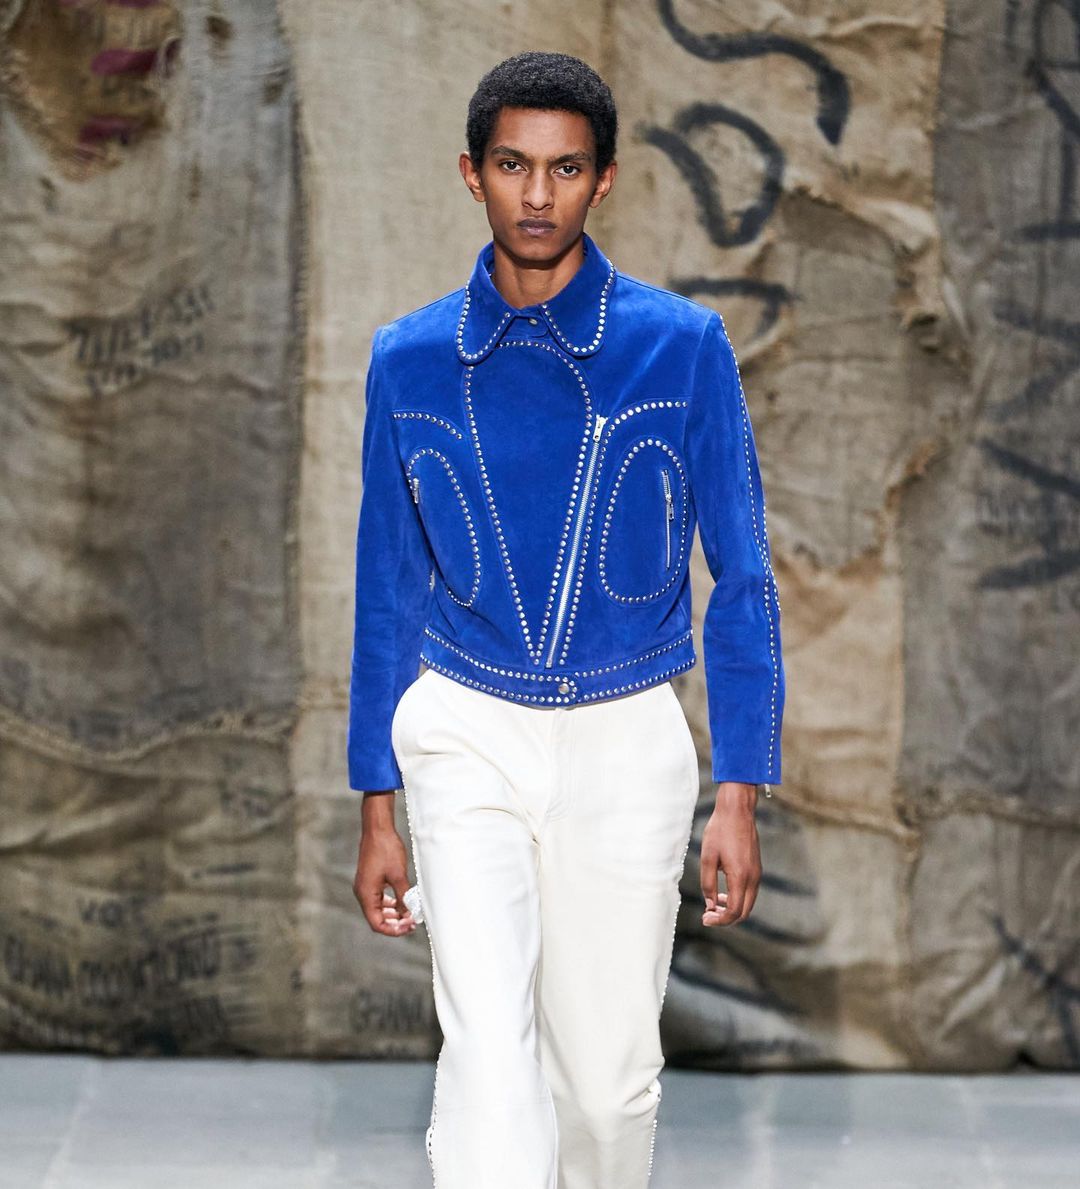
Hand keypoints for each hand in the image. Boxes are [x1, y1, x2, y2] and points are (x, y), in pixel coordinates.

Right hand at [353, 790, 416, 936]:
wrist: (377, 828)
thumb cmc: (386, 849)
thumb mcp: (398, 875)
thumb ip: (404, 896)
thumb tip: (411, 914)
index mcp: (366, 894)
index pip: (377, 924)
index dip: (393, 930)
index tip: (409, 927)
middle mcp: (362, 892)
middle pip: (377, 918)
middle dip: (395, 923)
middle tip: (412, 922)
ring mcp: (365, 886)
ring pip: (378, 909)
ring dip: (393, 914)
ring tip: (410, 913)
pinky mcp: (370, 879)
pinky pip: (379, 898)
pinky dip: (390, 903)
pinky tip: (403, 900)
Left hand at [700, 781, 761, 925]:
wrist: (737, 810)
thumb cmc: (720, 831)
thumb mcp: (708, 857)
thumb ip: (708, 883)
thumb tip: (710, 904)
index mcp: (741, 877)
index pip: (734, 911)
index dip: (719, 920)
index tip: (704, 919)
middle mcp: (753, 878)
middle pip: (744, 912)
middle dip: (726, 918)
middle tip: (708, 916)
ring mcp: (757, 873)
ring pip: (748, 903)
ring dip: (732, 908)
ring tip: (713, 904)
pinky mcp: (756, 868)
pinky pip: (749, 891)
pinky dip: (737, 898)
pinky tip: (722, 892)